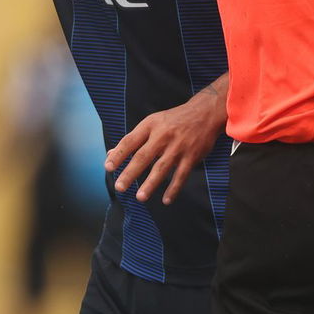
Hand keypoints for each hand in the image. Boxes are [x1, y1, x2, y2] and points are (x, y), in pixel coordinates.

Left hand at [104, 87, 224, 203]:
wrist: (205, 113)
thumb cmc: (174, 120)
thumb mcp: (152, 123)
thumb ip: (133, 140)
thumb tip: (110, 154)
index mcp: (150, 125)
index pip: (130, 141)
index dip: (118, 154)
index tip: (108, 167)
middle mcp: (163, 135)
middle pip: (143, 156)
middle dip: (130, 172)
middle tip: (119, 187)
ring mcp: (178, 146)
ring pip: (162, 167)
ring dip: (150, 183)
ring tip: (140, 197)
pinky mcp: (192, 156)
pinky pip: (181, 175)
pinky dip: (174, 188)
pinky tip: (166, 200)